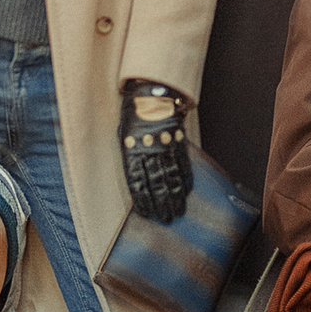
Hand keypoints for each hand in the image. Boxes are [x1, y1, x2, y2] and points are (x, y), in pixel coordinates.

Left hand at [118, 81, 192, 223]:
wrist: (151, 92)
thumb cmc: (133, 114)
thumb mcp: (123, 134)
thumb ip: (129, 156)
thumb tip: (136, 178)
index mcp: (131, 150)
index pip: (137, 181)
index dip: (143, 200)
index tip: (148, 214)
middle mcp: (148, 150)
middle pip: (157, 183)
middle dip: (162, 204)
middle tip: (167, 219)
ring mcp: (165, 146)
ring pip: (171, 176)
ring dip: (175, 196)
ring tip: (179, 211)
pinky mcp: (177, 141)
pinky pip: (183, 163)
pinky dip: (186, 178)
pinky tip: (187, 191)